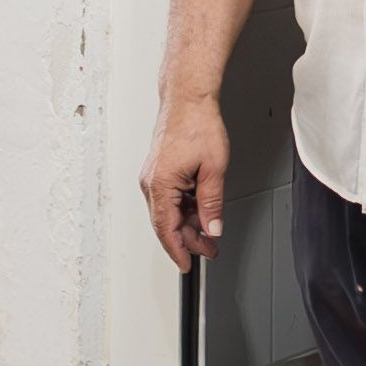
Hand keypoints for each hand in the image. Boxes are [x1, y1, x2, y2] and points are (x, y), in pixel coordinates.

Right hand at [140, 101, 228, 270]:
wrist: (188, 99)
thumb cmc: (197, 125)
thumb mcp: (214, 169)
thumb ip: (212, 203)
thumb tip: (213, 228)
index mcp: (160, 185)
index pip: (166, 229)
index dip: (178, 251)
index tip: (187, 266)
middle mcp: (151, 183)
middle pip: (167, 224)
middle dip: (189, 240)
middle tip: (210, 249)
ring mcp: (153, 177)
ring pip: (170, 212)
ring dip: (189, 224)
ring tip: (211, 231)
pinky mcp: (159, 171)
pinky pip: (170, 198)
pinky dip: (185, 208)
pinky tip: (202, 211)